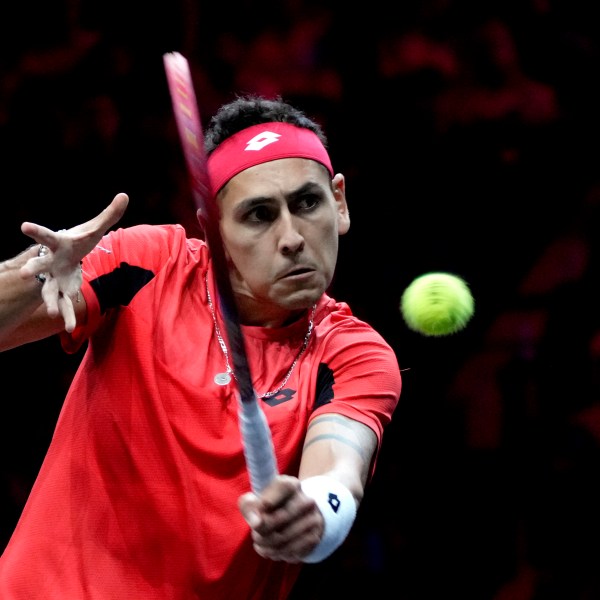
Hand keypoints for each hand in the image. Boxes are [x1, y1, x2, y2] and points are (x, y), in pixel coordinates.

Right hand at [19, 193, 128, 331]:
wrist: (69, 257)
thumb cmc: (79, 241)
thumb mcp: (96, 229)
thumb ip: (110, 214)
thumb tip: (125, 195)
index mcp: (58, 244)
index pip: (46, 236)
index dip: (36, 231)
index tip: (23, 226)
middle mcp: (50, 263)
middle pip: (39, 266)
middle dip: (32, 270)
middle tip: (26, 274)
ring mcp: (53, 279)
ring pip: (48, 291)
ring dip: (50, 302)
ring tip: (53, 313)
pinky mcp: (62, 292)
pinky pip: (64, 306)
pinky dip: (67, 316)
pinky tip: (70, 328)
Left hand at [238, 474, 323, 562]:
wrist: (296, 517)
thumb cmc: (269, 507)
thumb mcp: (257, 500)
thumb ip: (249, 506)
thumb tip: (256, 523)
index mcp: (291, 485)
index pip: (282, 488)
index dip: (266, 501)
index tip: (257, 512)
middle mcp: (306, 499)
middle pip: (281, 517)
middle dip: (262, 530)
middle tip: (255, 534)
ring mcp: (313, 519)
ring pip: (284, 538)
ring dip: (267, 545)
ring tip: (260, 543)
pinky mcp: (314, 537)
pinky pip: (292, 551)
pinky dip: (277, 554)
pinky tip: (270, 550)